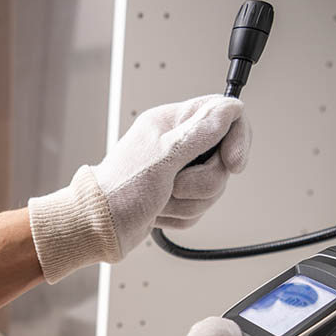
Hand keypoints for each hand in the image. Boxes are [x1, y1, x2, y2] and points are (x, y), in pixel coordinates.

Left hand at [28, 95, 249, 282]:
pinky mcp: (176, 197)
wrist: (99, 227)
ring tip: (163, 200)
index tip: (232, 163)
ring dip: (189, 202)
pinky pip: (200, 207)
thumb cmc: (119, 191)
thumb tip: (228, 109)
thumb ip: (200, 133)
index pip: (226, 116)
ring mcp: (177, 172)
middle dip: (204, 182)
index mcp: (172, 123)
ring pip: (213, 187)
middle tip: (176, 185)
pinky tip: (160, 212)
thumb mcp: (164, 157)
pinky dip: (182, 215)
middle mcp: (177, 144)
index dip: (236, 139)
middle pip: (222, 160)